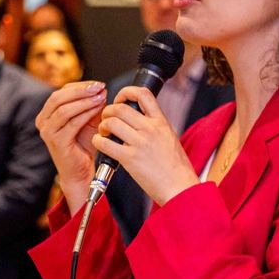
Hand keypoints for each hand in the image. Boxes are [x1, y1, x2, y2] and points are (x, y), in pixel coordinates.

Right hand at [35, 81, 106, 204]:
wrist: (81, 170)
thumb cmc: (84, 145)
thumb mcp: (88, 120)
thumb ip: (92, 105)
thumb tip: (101, 89)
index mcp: (47, 113)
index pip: (61, 92)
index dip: (80, 85)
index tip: (97, 84)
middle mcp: (43, 121)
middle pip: (59, 97)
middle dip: (81, 90)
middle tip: (98, 87)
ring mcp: (47, 132)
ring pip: (64, 109)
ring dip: (84, 101)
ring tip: (100, 97)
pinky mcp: (56, 142)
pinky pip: (71, 123)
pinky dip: (85, 113)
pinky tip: (97, 109)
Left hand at [93, 86, 198, 205]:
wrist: (180, 187)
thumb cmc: (176, 167)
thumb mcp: (170, 137)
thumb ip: (155, 126)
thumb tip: (139, 118)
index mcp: (161, 122)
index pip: (142, 94)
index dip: (126, 92)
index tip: (120, 100)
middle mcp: (150, 129)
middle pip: (120, 107)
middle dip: (107, 112)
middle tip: (106, 120)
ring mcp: (140, 143)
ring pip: (110, 122)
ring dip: (102, 126)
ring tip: (104, 133)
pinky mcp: (130, 158)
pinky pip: (105, 143)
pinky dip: (98, 141)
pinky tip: (101, 145)